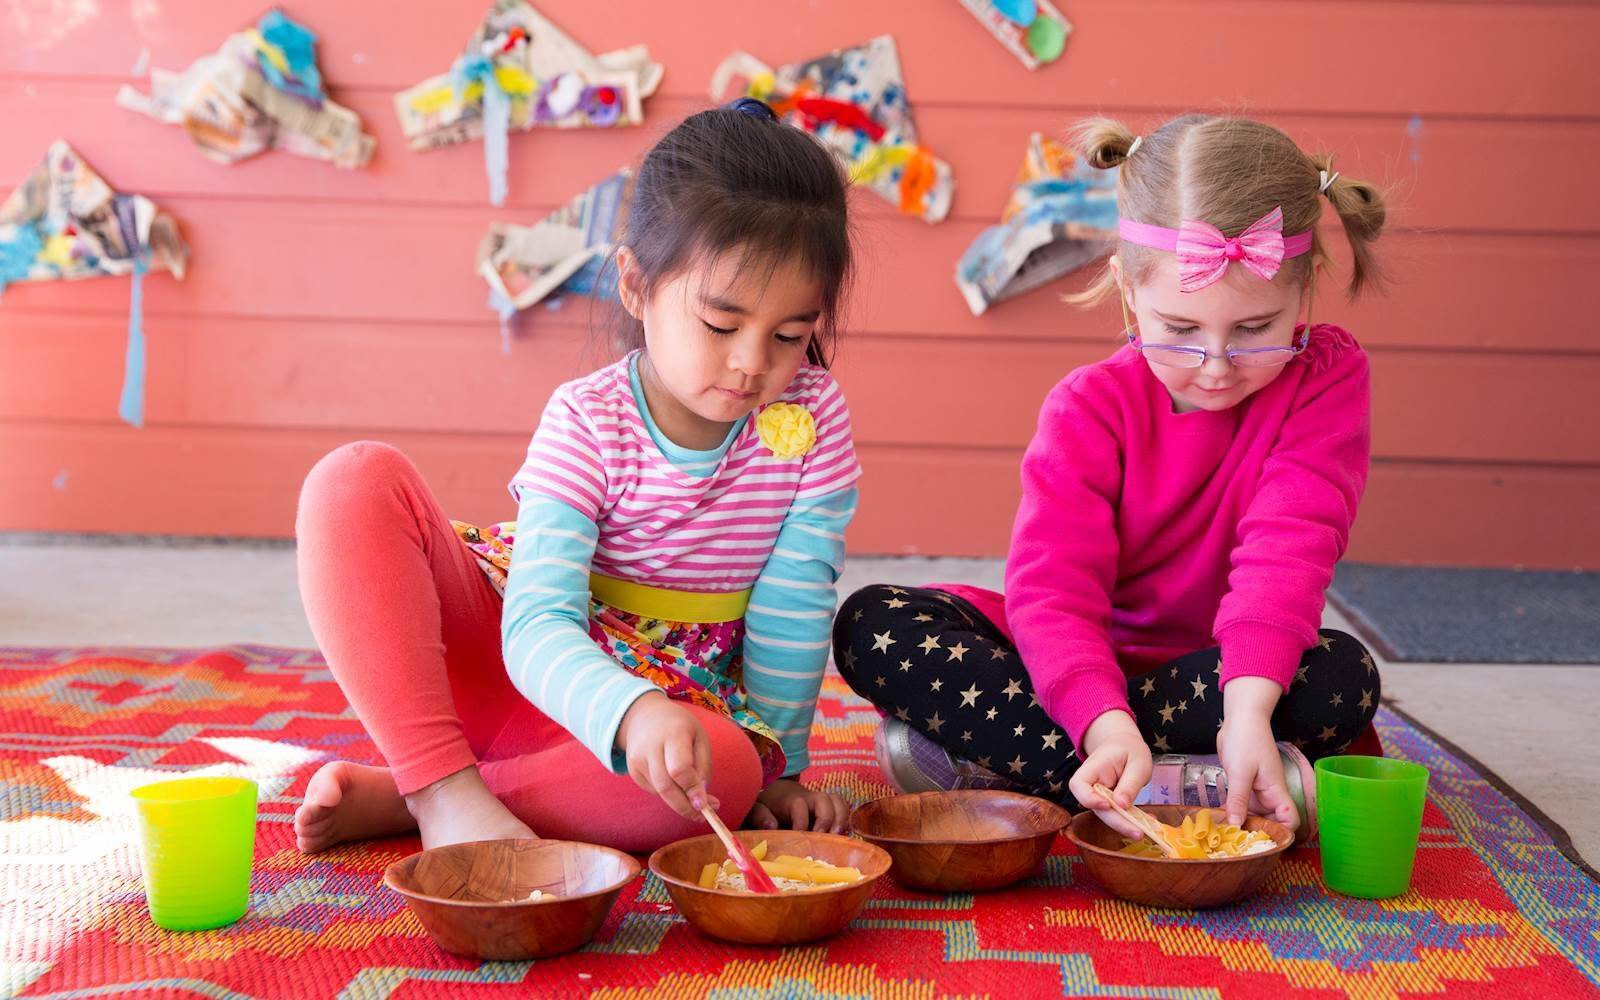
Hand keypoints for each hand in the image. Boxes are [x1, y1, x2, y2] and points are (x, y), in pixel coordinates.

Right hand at [616, 692, 716, 819]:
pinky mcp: (632, 769)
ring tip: (694, 801)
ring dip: (678, 802)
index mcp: (673, 732)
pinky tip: (673, 780)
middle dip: (685, 806)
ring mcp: (637, 758)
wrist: (645, 716)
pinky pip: (653, 790)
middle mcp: (650, 746)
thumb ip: (703, 768)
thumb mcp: (699, 738)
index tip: (705, 805)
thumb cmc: (680, 727)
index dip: (692, 790)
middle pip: (666, 786)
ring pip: (660, 791)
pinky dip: (667, 793)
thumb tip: (703, 801)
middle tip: (702, 816)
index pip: (680, 768)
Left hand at [747, 779, 849, 833]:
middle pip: (824, 800)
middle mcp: (809, 798)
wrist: (777, 791)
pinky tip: (842, 835)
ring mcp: (820, 802)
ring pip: (837, 801)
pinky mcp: (828, 808)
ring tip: (838, 837)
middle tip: (822, 838)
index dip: (801, 821)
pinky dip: (846, 819)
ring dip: (841, 818)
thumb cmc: (767, 804)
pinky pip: (842, 807)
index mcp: (790, 799)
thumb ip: (760, 815)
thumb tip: (772, 825)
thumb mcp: (757, 808)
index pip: (799, 805)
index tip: (797, 835)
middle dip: (826, 819)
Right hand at [1067, 710, 1151, 839]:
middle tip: (1138, 832)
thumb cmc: (1130, 750)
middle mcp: (1091, 784)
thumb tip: (1122, 805)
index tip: (1107, 805)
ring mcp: (1099, 795)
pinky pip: (1117, 814)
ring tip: (1146, 830)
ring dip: (1125, 824)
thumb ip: (1129, 784)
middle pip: (1095, 807)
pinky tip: (1148, 822)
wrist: (1125, 746)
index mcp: (1093, 767)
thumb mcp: (1137, 763)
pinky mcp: (1109, 803)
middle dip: (1116, 821)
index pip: (1078, 785)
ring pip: (1106, 815)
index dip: (1089, 798)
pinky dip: (1132, 820)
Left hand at [1218, 677, 1298, 831]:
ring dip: (1242, 823)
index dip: (1283, 832)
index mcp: (1276, 791)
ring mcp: (1255, 789)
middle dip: (1257, 833)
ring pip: (1253, 814)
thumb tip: (1237, 825)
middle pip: (1270, 821)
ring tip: (1224, 838)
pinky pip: (1240, 804)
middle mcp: (1268, 793)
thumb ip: (1238, 799)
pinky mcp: (1242, 784)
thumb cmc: (1246, 740)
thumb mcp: (1240, 772)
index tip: (1265, 842)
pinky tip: (1218, 820)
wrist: (1240, 718)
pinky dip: (1233, 811)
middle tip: (1237, 846)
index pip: (1290, 819)